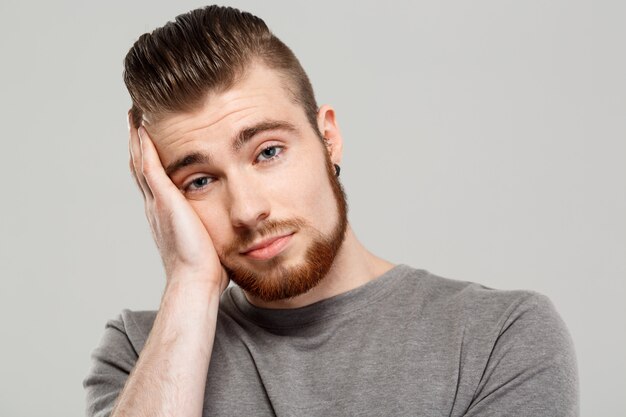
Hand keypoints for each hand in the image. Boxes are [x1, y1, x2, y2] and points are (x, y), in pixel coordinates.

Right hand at [128, 112, 228, 292]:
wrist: (196, 280)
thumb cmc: (206, 268)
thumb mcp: (208, 239)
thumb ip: (212, 227)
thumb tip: (230, 227)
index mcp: (166, 214)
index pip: (155, 179)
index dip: (149, 159)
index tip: (148, 140)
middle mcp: (156, 206)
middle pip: (141, 166)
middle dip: (137, 143)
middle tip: (134, 119)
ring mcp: (158, 202)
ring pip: (141, 162)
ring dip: (136, 138)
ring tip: (134, 116)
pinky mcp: (164, 200)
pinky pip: (149, 166)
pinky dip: (144, 146)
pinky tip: (141, 128)